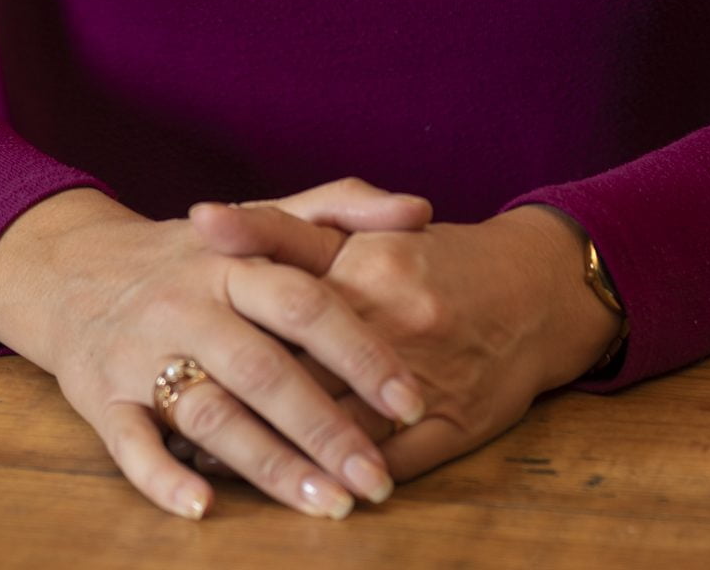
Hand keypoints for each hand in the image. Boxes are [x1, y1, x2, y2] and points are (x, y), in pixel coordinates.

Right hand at [0, 187, 429, 522]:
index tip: (414, 400)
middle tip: (379, 479)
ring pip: (209, 413)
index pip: (306, 304)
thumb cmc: (190, 254)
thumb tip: (419, 208)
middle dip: (326, 427)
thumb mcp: (259, 218)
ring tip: (328, 504)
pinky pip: (130, 444)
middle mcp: (187, 305)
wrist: (71, 268)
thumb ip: (339, 207)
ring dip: (269, 464)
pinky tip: (203, 508)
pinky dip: (163, 478)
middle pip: (264, 368)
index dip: (361, 352)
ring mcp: (141, 353)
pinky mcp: (101, 398)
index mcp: (232, 261)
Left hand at [187, 190, 621, 485]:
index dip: (226, 343)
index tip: (175, 366)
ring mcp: (425, 378)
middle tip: (182, 431)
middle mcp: (394, 319)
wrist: (533, 290)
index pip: (277, 307)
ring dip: (284, 457)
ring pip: (340, 431)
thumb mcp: (353, 232)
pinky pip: (386, 467)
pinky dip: (341, 482)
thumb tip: (199, 217)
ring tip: (225, 472)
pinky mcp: (453, 428)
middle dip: (243, 410)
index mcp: (363, 267)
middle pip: (303, 375)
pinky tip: (304, 491)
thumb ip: (274, 229)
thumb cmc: (428, 258)